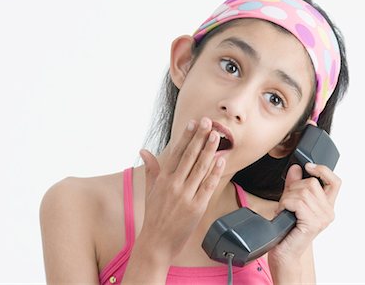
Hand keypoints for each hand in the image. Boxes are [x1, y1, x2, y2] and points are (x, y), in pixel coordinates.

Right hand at [137, 117, 225, 262]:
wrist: (156, 242)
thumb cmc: (153, 215)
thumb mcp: (150, 190)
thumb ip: (150, 169)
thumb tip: (143, 150)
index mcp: (163, 179)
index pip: (176, 152)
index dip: (186, 137)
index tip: (193, 123)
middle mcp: (174, 185)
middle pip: (190, 156)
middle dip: (200, 138)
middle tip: (209, 123)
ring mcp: (186, 196)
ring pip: (200, 168)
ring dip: (209, 150)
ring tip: (216, 136)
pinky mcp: (196, 207)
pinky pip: (208, 186)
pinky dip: (214, 172)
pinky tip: (221, 160)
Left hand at [269, 162, 341, 263]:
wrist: (284, 251)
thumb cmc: (287, 228)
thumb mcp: (291, 201)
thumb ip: (294, 184)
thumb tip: (296, 167)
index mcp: (327, 206)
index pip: (335, 181)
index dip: (323, 170)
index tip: (308, 166)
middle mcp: (329, 212)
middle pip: (311, 182)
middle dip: (293, 188)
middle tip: (286, 201)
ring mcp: (323, 218)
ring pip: (302, 191)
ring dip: (287, 197)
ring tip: (284, 209)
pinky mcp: (313, 223)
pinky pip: (297, 202)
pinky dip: (285, 204)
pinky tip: (283, 212)